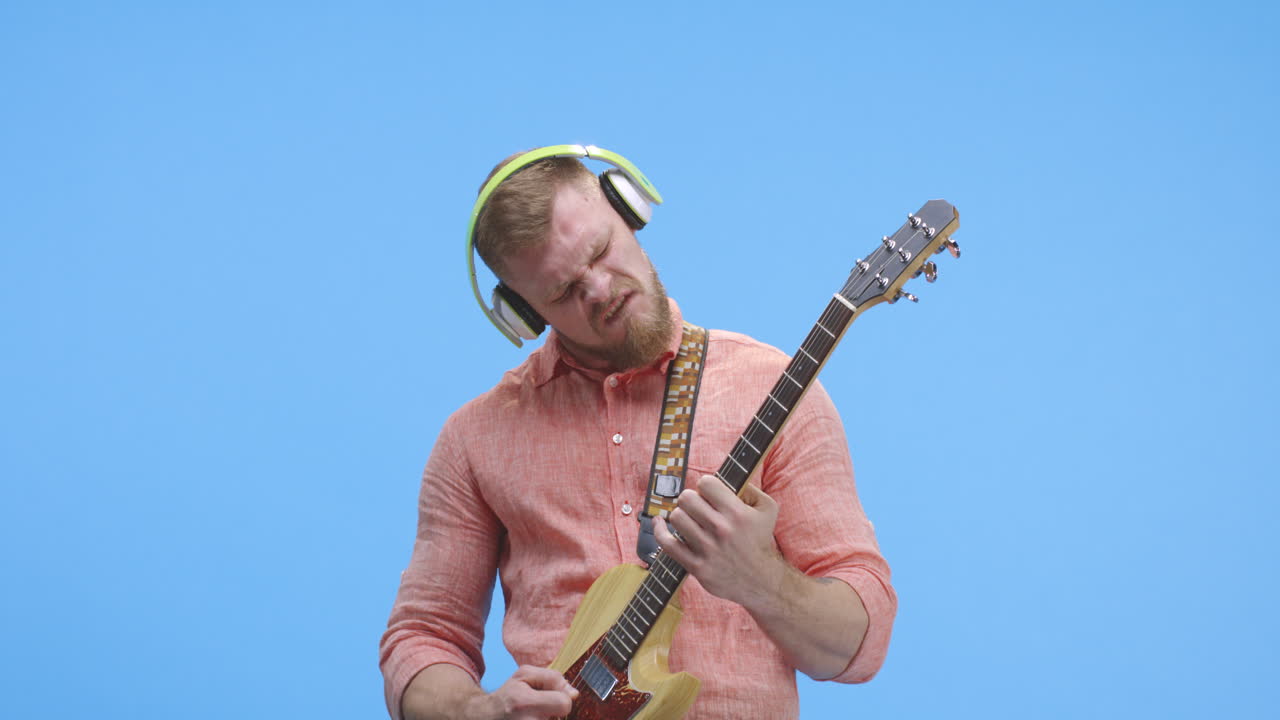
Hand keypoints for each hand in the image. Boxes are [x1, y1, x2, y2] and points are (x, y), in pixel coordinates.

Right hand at [465, 665, 577, 719]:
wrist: (485, 717)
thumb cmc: (509, 695)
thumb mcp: (525, 675)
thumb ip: (552, 678)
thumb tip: (573, 694)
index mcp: (524, 703)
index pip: (564, 704)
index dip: (562, 698)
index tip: (551, 698)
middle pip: (561, 718)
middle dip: (555, 712)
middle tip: (540, 710)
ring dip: (549, 718)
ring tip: (534, 716)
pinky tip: (534, 719)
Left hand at [652, 475, 785, 609]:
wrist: (760, 580)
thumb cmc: (760, 540)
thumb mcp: (767, 509)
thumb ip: (751, 489)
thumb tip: (729, 480)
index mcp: (737, 513)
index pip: (706, 483)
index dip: (706, 486)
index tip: (709, 495)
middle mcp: (721, 530)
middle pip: (687, 498)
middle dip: (691, 499)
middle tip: (697, 508)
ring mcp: (707, 549)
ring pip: (676, 517)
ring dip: (681, 515)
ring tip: (689, 520)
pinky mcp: (697, 566)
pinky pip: (667, 544)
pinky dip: (659, 531)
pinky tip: (659, 523)